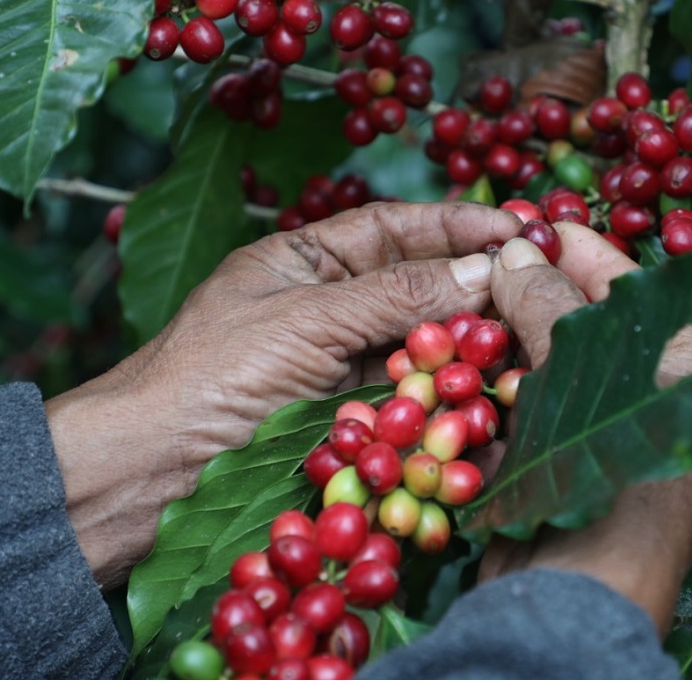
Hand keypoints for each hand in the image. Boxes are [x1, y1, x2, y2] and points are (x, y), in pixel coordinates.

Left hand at [46, 201, 521, 586]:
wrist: (154, 470)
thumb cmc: (211, 375)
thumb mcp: (304, 319)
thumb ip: (394, 294)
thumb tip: (483, 270)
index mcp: (304, 259)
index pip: (392, 228)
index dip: (454, 222)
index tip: (515, 223)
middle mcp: (329, 306)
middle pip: (417, 283)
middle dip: (475, 281)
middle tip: (537, 280)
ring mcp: (343, 364)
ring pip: (423, 341)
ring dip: (471, 338)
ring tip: (526, 331)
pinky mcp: (354, 418)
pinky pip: (414, 395)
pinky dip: (451, 389)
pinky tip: (488, 383)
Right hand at [477, 222, 691, 636]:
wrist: (572, 595)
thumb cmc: (601, 473)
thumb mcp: (579, 374)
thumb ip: (546, 305)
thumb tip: (515, 251)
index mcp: (686, 376)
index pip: (636, 290)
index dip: (586, 251)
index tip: (539, 223)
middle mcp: (647, 406)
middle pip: (583, 328)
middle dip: (531, 293)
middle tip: (489, 259)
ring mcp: (595, 440)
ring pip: (542, 369)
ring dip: (500, 340)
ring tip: (462, 302)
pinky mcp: (550, 469)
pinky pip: (518, 411)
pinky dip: (487, 389)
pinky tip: (451, 364)